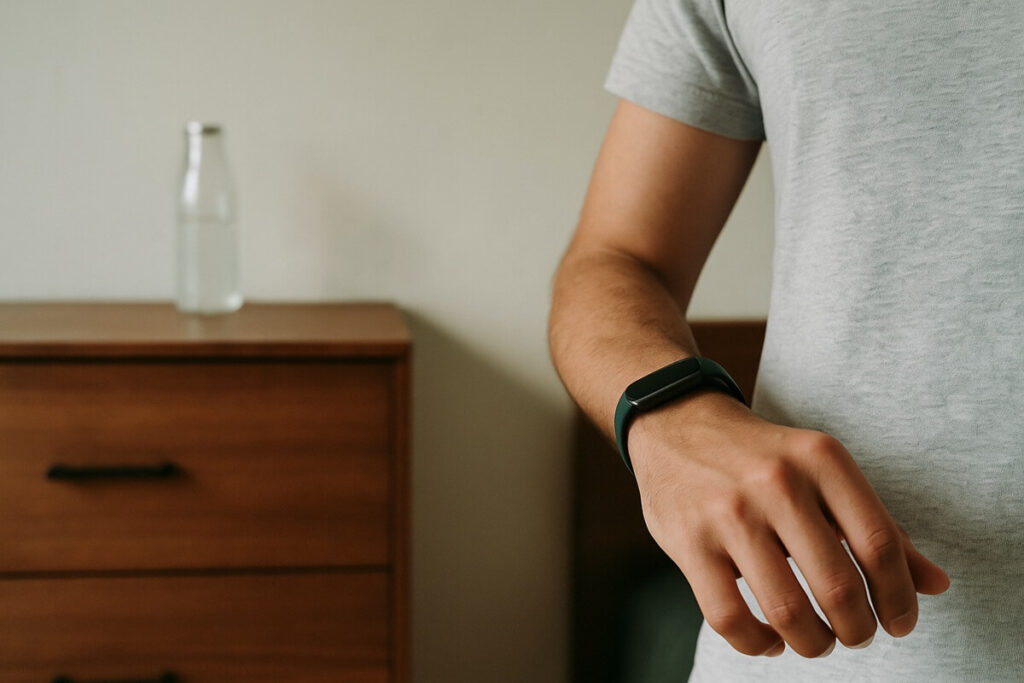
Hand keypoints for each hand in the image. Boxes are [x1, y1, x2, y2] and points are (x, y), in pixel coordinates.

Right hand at [629, 391, 949, 657]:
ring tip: (815, 640)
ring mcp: (728, 513)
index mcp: (821, 458)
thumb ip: (876, 525)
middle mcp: (776, 482)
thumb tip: (934, 585)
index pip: (880, 543)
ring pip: (786, 611)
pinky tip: (769, 639)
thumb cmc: (761, 456)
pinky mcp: (688, 541)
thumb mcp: (823, 471)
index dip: (898, 596)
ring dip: (813, 643)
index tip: (899, 623)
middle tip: (855, 634)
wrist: (676, 422)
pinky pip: (730, 618)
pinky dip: (758, 644)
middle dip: (856, 629)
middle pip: (837, 586)